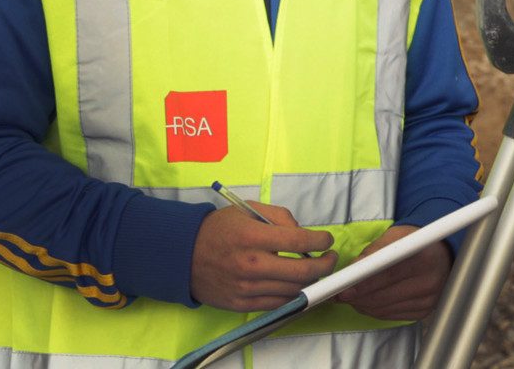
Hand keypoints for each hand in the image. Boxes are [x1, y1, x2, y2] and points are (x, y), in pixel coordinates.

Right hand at [190, 202, 336, 311]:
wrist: (182, 254)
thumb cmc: (219, 228)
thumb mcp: (249, 210)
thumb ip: (280, 217)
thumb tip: (304, 233)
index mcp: (253, 237)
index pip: (300, 240)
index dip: (321, 240)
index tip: (327, 240)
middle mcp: (251, 264)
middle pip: (302, 271)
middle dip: (325, 265)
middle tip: (331, 258)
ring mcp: (246, 288)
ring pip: (293, 290)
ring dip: (311, 281)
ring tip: (316, 271)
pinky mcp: (240, 304)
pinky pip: (277, 303)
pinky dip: (292, 295)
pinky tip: (297, 285)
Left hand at [335, 225, 452, 321]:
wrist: (441, 255)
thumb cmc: (416, 242)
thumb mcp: (397, 235)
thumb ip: (374, 250)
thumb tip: (352, 268)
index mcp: (425, 258)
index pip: (388, 275)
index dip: (363, 283)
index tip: (343, 287)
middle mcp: (430, 282)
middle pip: (383, 296)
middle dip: (357, 297)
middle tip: (338, 294)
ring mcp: (428, 301)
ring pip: (383, 309)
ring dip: (362, 305)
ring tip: (350, 296)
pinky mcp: (423, 313)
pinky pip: (389, 316)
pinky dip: (373, 310)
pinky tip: (366, 301)